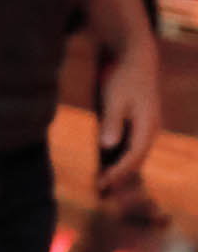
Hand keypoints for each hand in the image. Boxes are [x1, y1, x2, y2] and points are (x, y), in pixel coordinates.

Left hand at [97, 44, 161, 194]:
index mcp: (148, 126)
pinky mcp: (138, 127)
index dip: (118, 172)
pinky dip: (119, 160)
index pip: (134, 157)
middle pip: (136, 161)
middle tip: (100, 193)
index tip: (102, 183)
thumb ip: (112, 122)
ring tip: (102, 188)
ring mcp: (146, 129)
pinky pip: (131, 149)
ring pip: (135, 157)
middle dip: (120, 178)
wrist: (135, 59)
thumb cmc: (123, 77)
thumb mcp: (114, 98)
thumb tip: (107, 145)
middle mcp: (150, 131)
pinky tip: (106, 168)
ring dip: (120, 172)